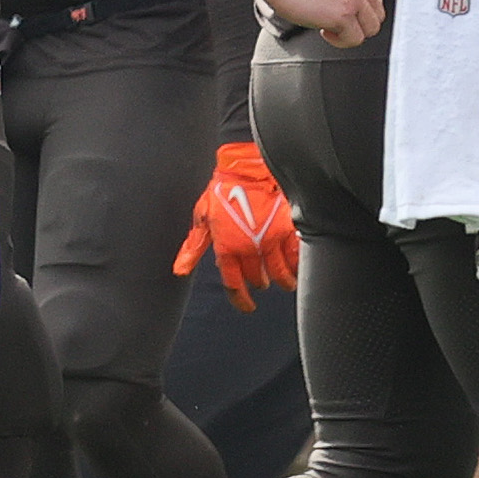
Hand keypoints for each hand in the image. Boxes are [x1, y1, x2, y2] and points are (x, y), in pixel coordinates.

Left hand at [173, 141, 297, 309]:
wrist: (249, 170)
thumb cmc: (222, 191)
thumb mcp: (202, 219)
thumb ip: (194, 248)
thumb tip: (181, 271)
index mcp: (227, 247)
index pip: (234, 284)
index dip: (241, 299)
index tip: (248, 307)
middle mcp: (250, 248)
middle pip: (257, 278)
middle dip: (259, 283)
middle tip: (262, 283)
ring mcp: (271, 240)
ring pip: (280, 271)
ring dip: (283, 280)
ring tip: (286, 283)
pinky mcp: (289, 229)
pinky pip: (296, 256)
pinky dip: (297, 264)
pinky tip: (298, 266)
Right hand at [262, 0, 382, 46]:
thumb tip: (347, 2)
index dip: (361, 12)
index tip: (347, 16)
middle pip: (377, 15)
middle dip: (360, 25)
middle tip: (340, 26)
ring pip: (370, 29)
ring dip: (351, 34)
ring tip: (331, 29)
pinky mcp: (343, 15)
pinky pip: (354, 39)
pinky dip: (340, 41)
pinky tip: (324, 31)